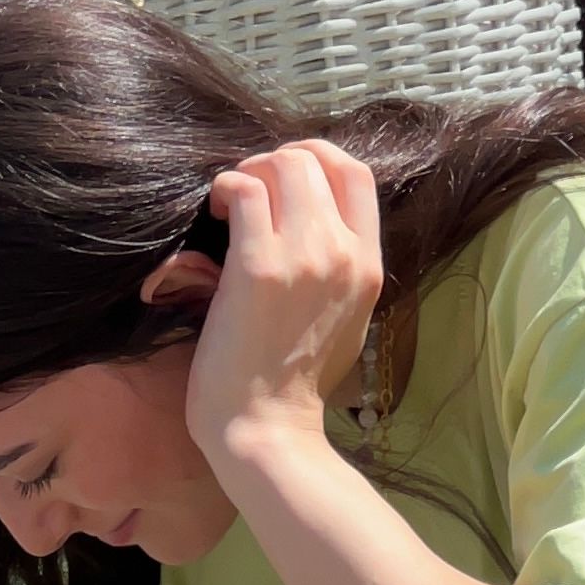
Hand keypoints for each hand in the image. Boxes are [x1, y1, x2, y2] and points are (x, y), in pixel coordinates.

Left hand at [185, 140, 384, 468]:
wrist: (267, 428)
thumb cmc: (294, 383)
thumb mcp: (345, 320)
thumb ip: (338, 269)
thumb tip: (308, 222)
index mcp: (368, 266)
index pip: (356, 174)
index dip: (317, 156)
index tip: (285, 172)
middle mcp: (343, 254)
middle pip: (314, 161)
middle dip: (273, 161)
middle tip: (247, 189)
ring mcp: (303, 257)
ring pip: (279, 167)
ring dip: (248, 172)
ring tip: (229, 202)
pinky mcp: (258, 267)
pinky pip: (243, 191)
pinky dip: (224, 189)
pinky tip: (215, 213)